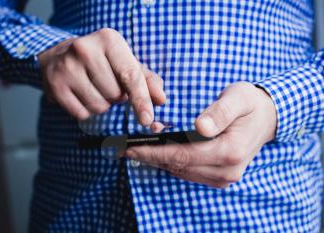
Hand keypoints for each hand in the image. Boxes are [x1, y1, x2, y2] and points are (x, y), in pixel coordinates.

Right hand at [38, 28, 165, 124]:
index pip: (130, 75)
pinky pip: (82, 113)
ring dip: (103, 105)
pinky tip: (82, 95)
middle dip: (117, 97)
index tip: (147, 118)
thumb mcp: (124, 62)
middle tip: (107, 84)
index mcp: (108, 39)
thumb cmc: (100, 61)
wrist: (58, 56)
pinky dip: (87, 110)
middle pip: (115, 95)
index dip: (141, 99)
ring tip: (94, 89)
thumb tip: (161, 99)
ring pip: (99, 106)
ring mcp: (67, 67)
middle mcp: (85, 49)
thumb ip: (146, 79)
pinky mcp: (55, 85)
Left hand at [124, 82, 276, 187]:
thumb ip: (220, 112)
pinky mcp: (219, 177)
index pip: (184, 155)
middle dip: (150, 157)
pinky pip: (188, 172)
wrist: (267, 118)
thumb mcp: (238, 97)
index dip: (154, 152)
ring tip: (136, 147)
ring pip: (181, 171)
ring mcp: (224, 177)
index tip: (130, 147)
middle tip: (124, 148)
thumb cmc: (250, 104)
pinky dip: (171, 162)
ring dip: (158, 160)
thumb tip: (201, 128)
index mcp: (231, 151)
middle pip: (179, 166)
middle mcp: (227, 171)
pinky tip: (158, 150)